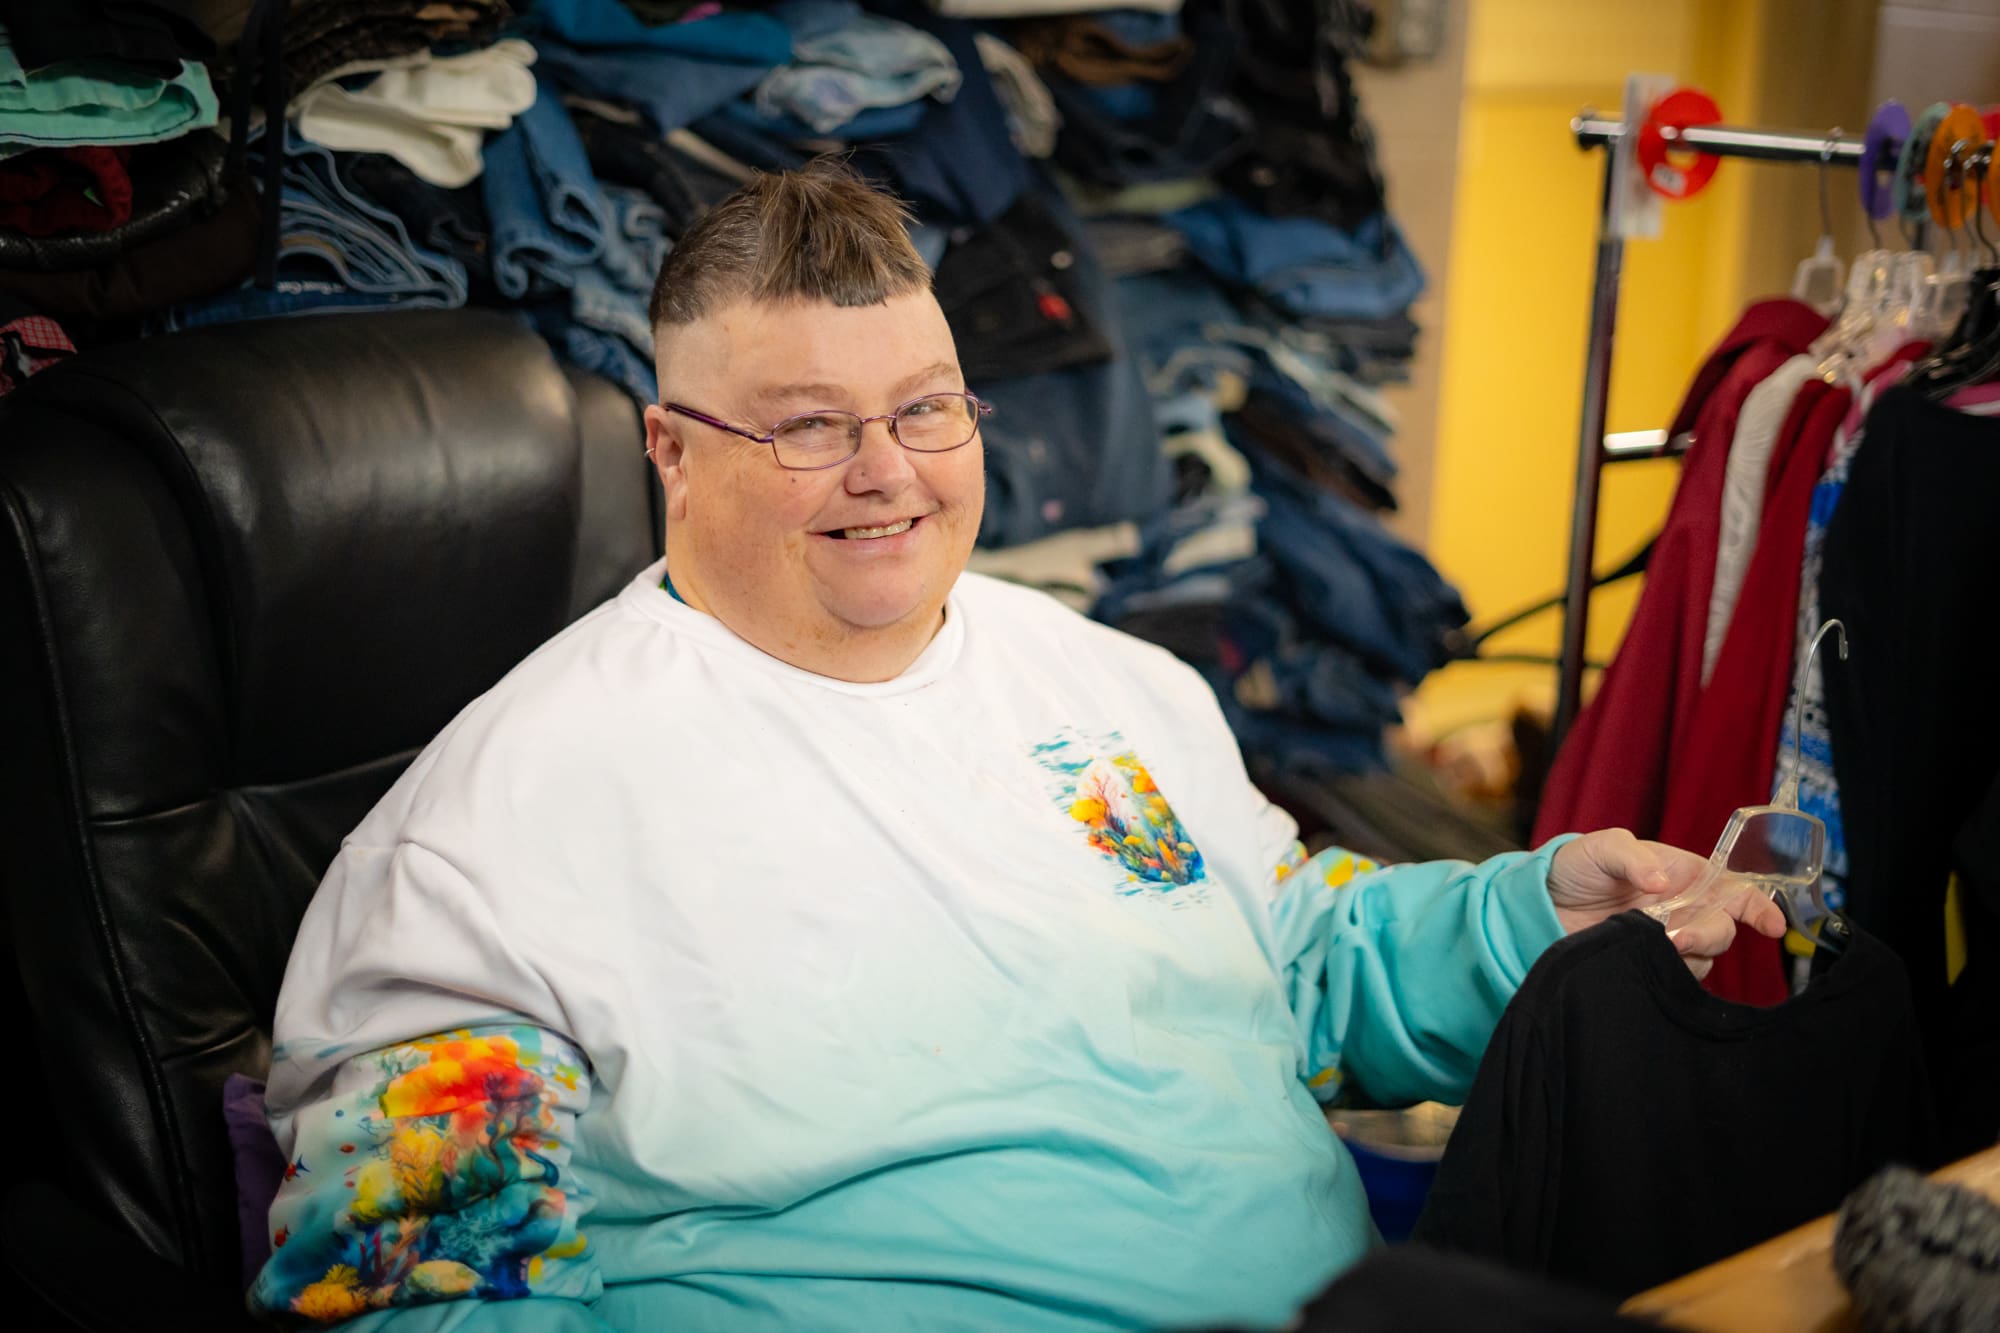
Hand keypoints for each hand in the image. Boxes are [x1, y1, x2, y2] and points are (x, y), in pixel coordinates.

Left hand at [1548, 830, 1786, 979]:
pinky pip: (1675, 977)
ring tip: (1650, 947)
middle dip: (1708, 935)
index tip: (1771, 926)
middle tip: (1674, 938)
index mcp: (1683, 875)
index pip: (1734, 890)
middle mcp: (1683, 909)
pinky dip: (1667, 974)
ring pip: (1703, 957)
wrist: (1538, 904)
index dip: (1758, 907)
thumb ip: (1632, 858)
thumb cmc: (1575, 867)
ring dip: (1685, 956)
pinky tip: (1641, 963)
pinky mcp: (1648, 965)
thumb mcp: (1601, 847)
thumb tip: (1660, 882)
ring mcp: (1666, 939)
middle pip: (1722, 929)